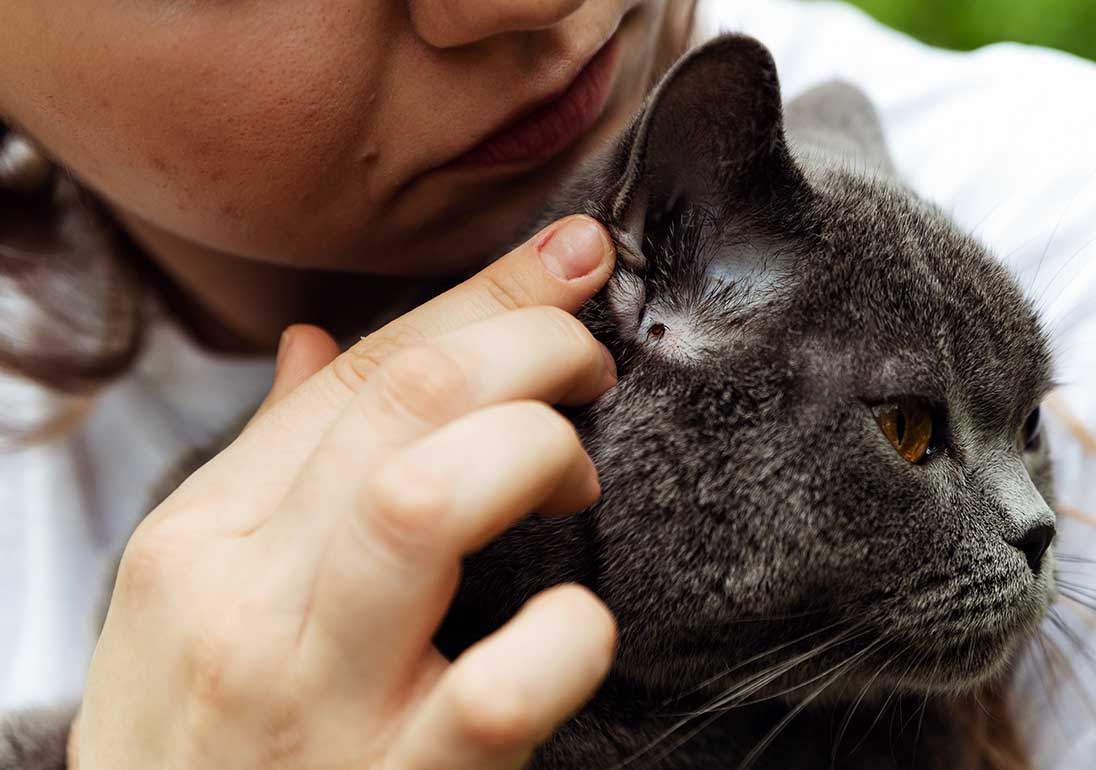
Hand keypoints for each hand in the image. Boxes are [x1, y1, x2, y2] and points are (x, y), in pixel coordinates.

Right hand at [75, 215, 618, 769]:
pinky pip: (502, 685)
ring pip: (431, 501)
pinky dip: (566, 632)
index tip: (566, 260)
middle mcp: (251, 604)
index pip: (360, 368)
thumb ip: (265, 464)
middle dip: (528, 344)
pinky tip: (572, 621)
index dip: (484, 297)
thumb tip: (320, 347)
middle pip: (406, 403)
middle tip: (584, 362)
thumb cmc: (191, 746)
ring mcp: (323, 700)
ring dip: (536, 450)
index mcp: (201, 538)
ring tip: (571, 477)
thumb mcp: (181, 601)